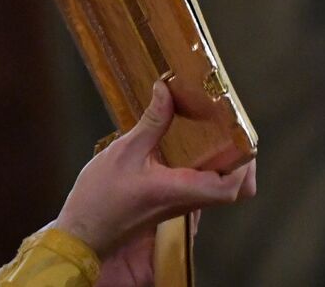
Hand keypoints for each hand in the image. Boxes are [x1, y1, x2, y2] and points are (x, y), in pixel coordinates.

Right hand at [55, 81, 256, 264]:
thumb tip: (167, 89)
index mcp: (180, 191)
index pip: (230, 187)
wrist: (80, 234)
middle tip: (233, 129)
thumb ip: (152, 121)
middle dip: (242, 160)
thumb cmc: (98, 200)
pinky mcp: (173, 201)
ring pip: (220, 187)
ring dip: (226, 161)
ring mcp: (182, 203)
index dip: (244, 164)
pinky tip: (196, 143)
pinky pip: (203, 185)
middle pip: (234, 189)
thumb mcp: (124, 152)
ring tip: (219, 129)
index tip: (240, 135)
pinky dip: (209, 165)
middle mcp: (187, 200)